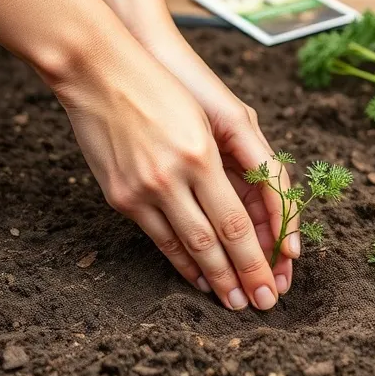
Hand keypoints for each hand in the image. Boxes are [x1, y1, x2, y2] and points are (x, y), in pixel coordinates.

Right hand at [52, 29, 294, 310]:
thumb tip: (260, 204)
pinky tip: (196, 277)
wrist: (97, 70)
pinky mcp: (121, 195)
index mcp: (202, 155)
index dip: (259, 254)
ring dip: (214, 277)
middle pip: (219, 240)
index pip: (240, 220)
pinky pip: (159, 238)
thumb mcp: (206, 117)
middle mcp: (175, 176)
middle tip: (264, 305)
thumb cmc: (163, 87)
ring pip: (189, 245)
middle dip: (244, 275)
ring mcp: (144, 188)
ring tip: (232, 301)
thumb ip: (235, 159)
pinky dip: (181, 260)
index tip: (277, 278)